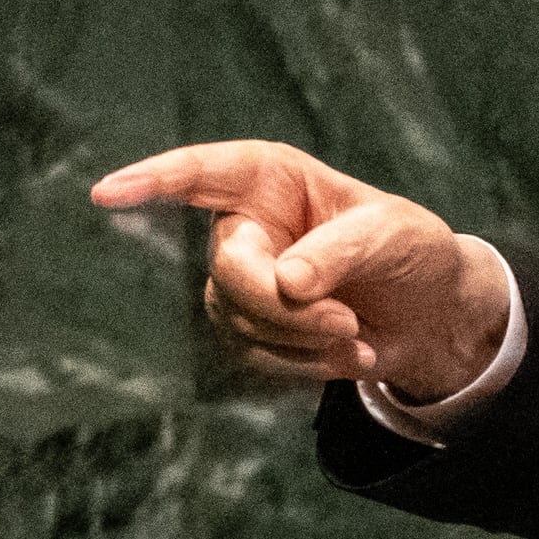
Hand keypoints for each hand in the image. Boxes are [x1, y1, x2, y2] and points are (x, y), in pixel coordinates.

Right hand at [90, 140, 508, 399]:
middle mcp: (244, 224)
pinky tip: (352, 355)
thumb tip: (285, 282)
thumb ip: (340, 251)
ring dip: (304, 338)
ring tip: (359, 335)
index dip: (154, 181)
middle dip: (285, 308)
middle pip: (229, 270)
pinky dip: (307, 364)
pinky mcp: (248, 326)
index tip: (106, 194)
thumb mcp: (392, 236)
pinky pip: (254, 355)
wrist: (432, 311)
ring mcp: (239, 278)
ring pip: (238, 319)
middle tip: (346, 321)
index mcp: (272, 179)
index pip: (203, 174)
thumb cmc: (410, 250)